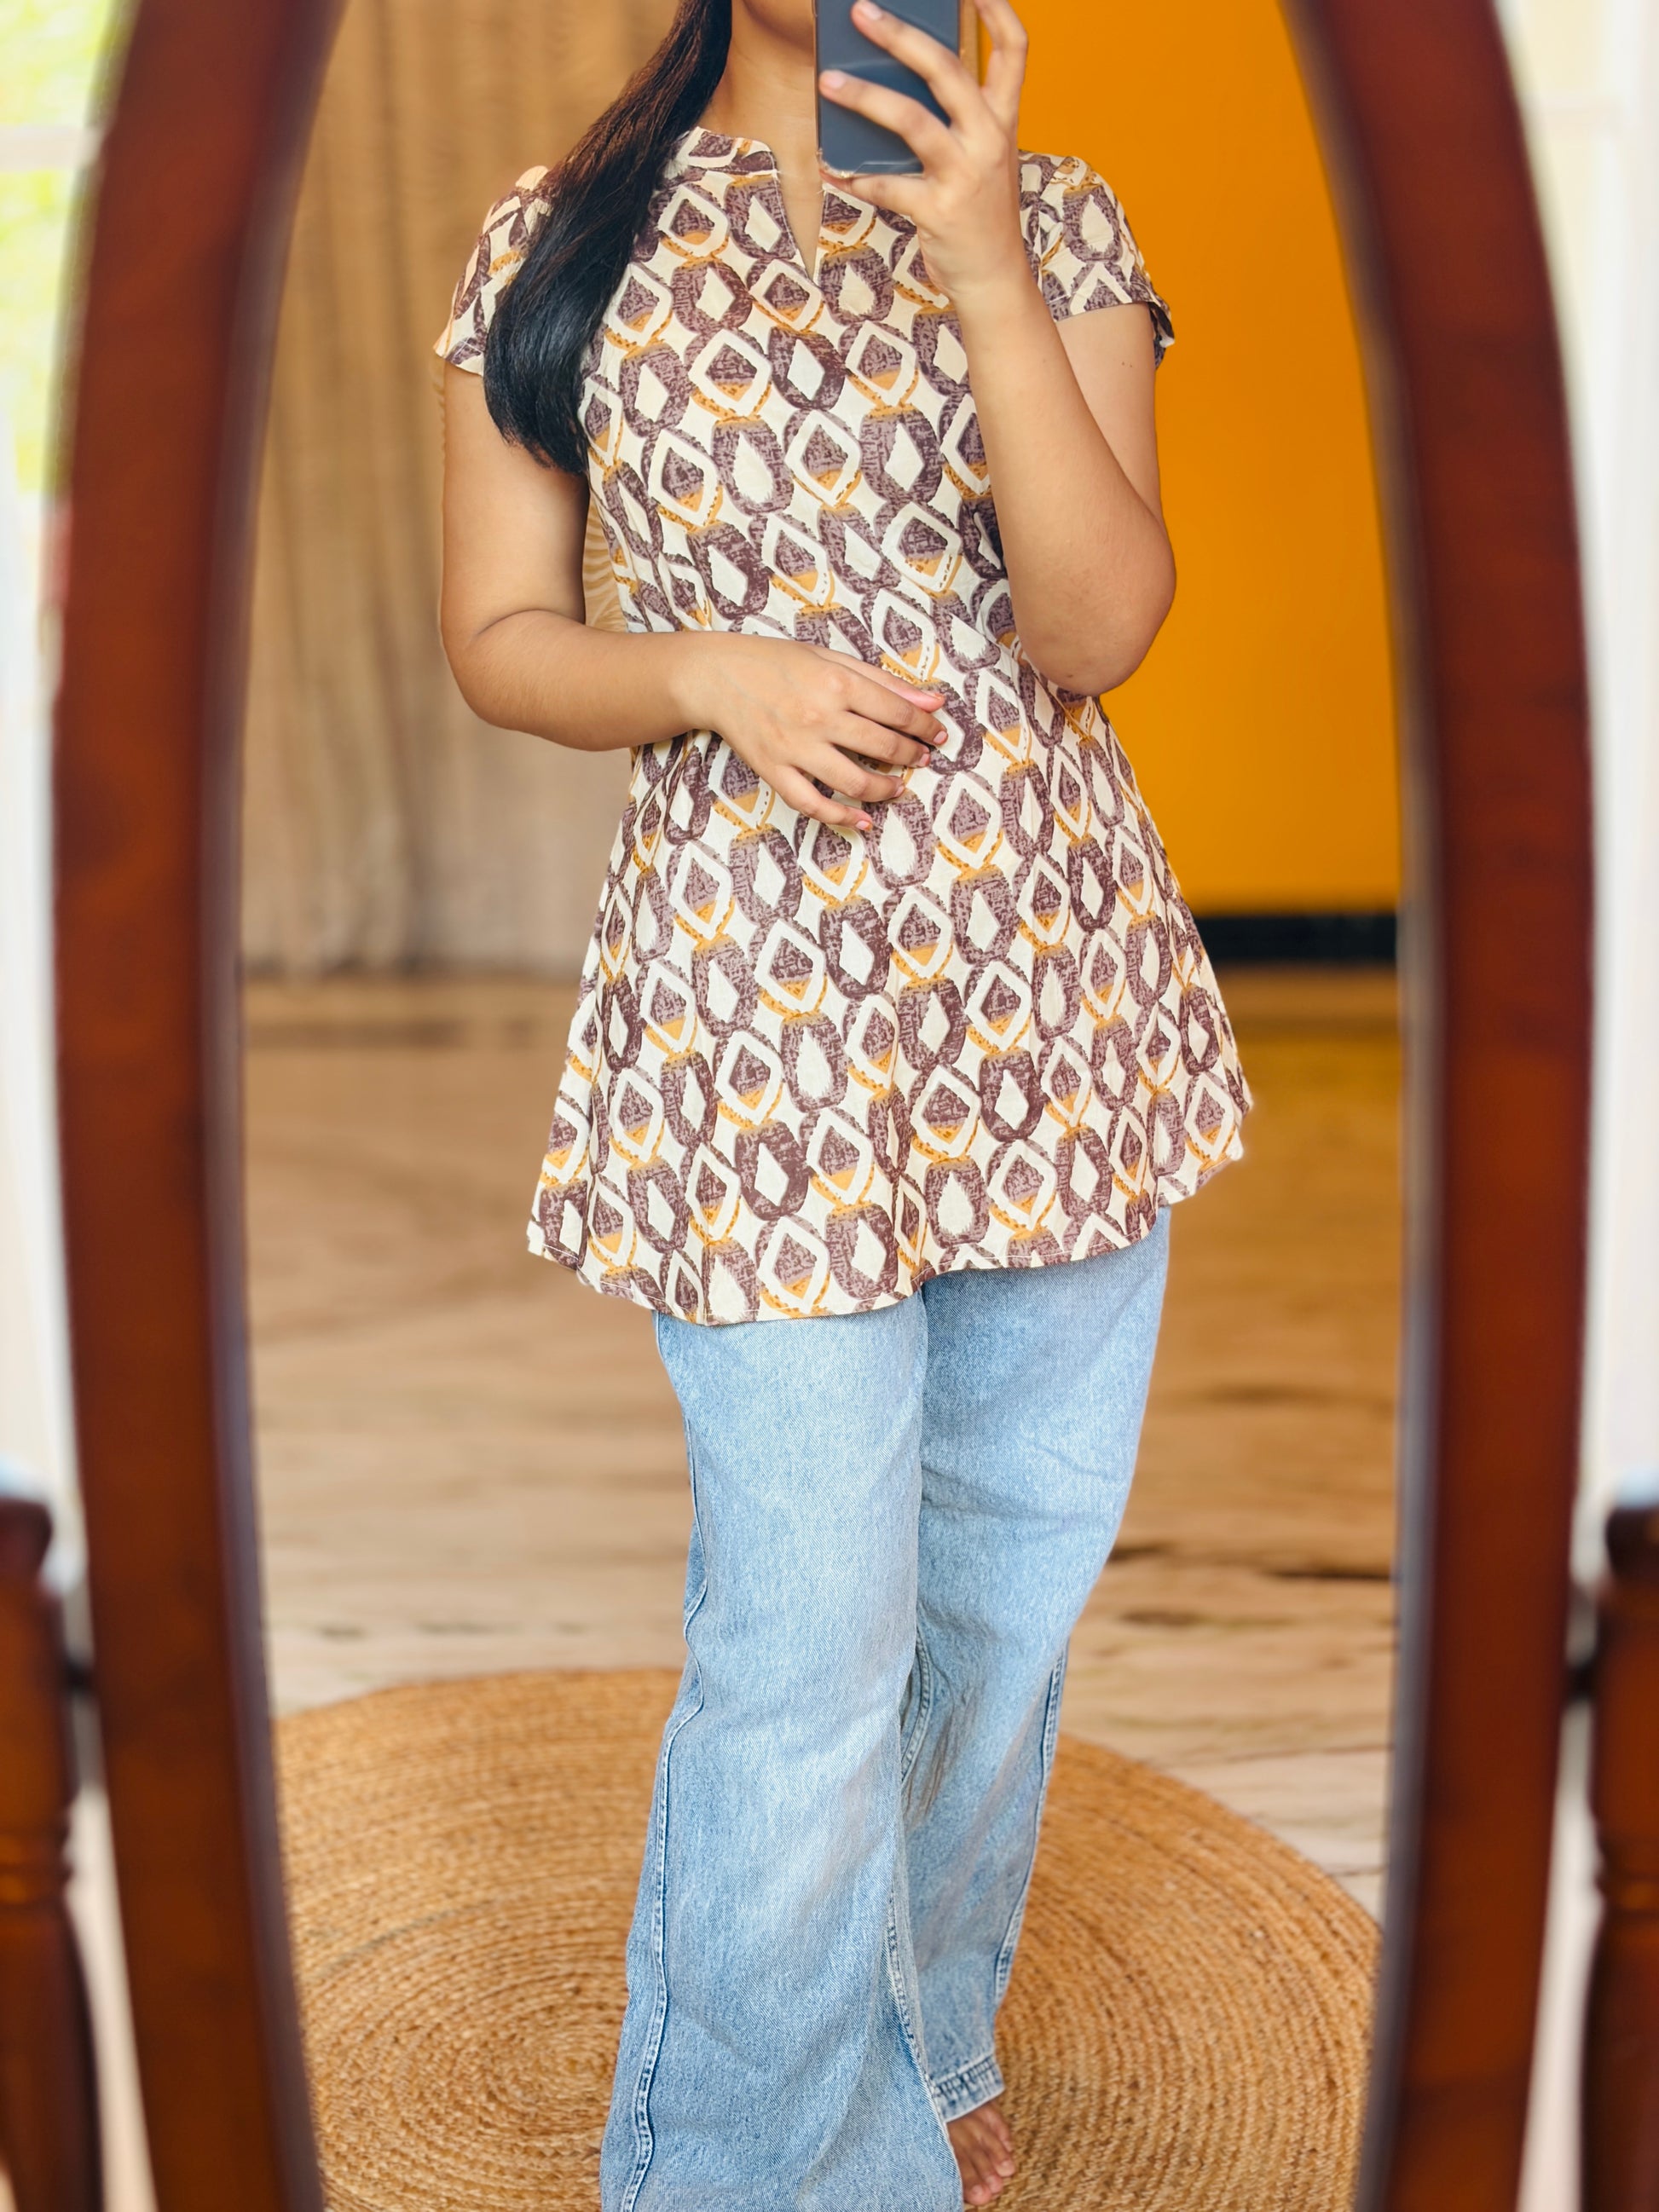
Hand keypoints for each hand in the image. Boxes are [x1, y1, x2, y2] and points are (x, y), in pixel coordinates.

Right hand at [682, 633, 944, 829]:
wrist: (716, 676)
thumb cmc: (776, 663)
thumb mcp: (831, 659)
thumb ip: (882, 682)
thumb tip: (932, 701)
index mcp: (837, 683)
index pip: (897, 711)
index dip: (924, 726)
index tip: (937, 734)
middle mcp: (819, 716)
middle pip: (882, 746)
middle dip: (910, 755)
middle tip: (920, 759)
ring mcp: (795, 747)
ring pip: (853, 781)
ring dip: (884, 789)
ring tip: (897, 788)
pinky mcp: (774, 770)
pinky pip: (812, 804)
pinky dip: (840, 817)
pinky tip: (862, 821)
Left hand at [818, 0, 1030, 305]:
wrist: (994, 279)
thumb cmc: (978, 211)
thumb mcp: (981, 157)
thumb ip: (953, 119)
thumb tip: (889, 80)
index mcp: (1003, 119)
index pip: (1015, 48)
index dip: (996, 8)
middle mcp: (989, 139)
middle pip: (948, 70)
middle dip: (901, 36)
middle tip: (862, 13)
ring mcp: (966, 175)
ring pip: (912, 121)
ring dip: (865, 99)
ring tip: (829, 82)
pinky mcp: (939, 212)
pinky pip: (887, 186)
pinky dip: (855, 176)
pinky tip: (832, 166)